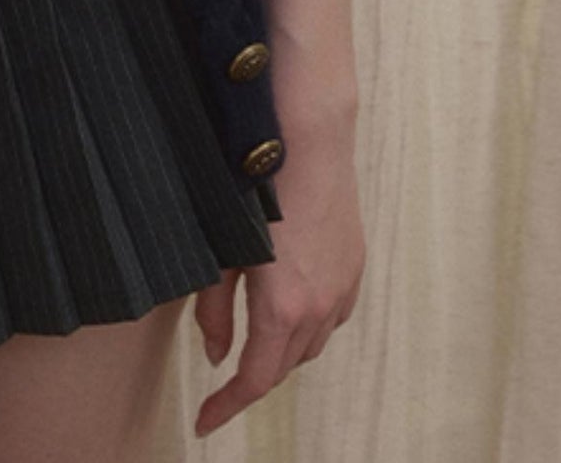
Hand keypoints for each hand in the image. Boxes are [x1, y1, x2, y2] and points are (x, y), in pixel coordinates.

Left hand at [191, 124, 365, 437]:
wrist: (308, 138)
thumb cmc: (255, 186)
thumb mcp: (219, 251)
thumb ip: (213, 309)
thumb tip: (215, 354)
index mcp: (282, 308)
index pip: (255, 380)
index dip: (227, 406)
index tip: (206, 421)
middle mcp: (319, 307)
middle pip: (284, 365)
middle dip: (254, 375)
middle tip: (223, 377)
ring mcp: (343, 288)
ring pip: (312, 344)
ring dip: (284, 350)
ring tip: (254, 338)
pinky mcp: (355, 267)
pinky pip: (332, 316)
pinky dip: (309, 323)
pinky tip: (290, 304)